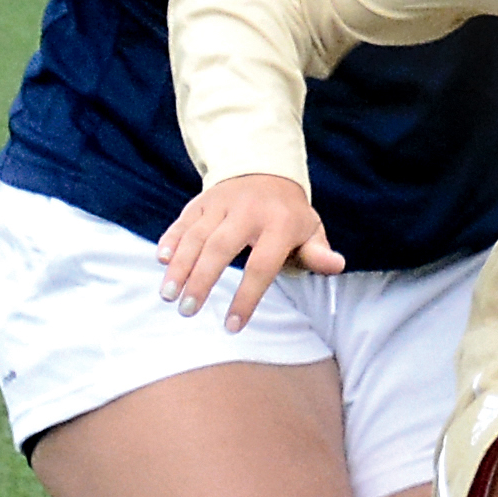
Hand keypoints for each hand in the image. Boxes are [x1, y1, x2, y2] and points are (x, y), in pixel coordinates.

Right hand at [156, 174, 341, 332]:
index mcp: (280, 223)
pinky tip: (161, 260)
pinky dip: (170, 240)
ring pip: (196, 235)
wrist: (265, 170)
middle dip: (201, 280)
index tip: (232, 326)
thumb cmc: (289, 215)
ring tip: (169, 295)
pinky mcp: (202, 200)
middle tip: (187, 311)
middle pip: (220, 248)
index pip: (262, 265)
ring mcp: (222, 203)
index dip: (247, 296)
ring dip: (179, 266)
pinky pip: (182, 221)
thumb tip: (336, 265)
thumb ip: (317, 252)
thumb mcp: (310, 230)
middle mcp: (248, 211)